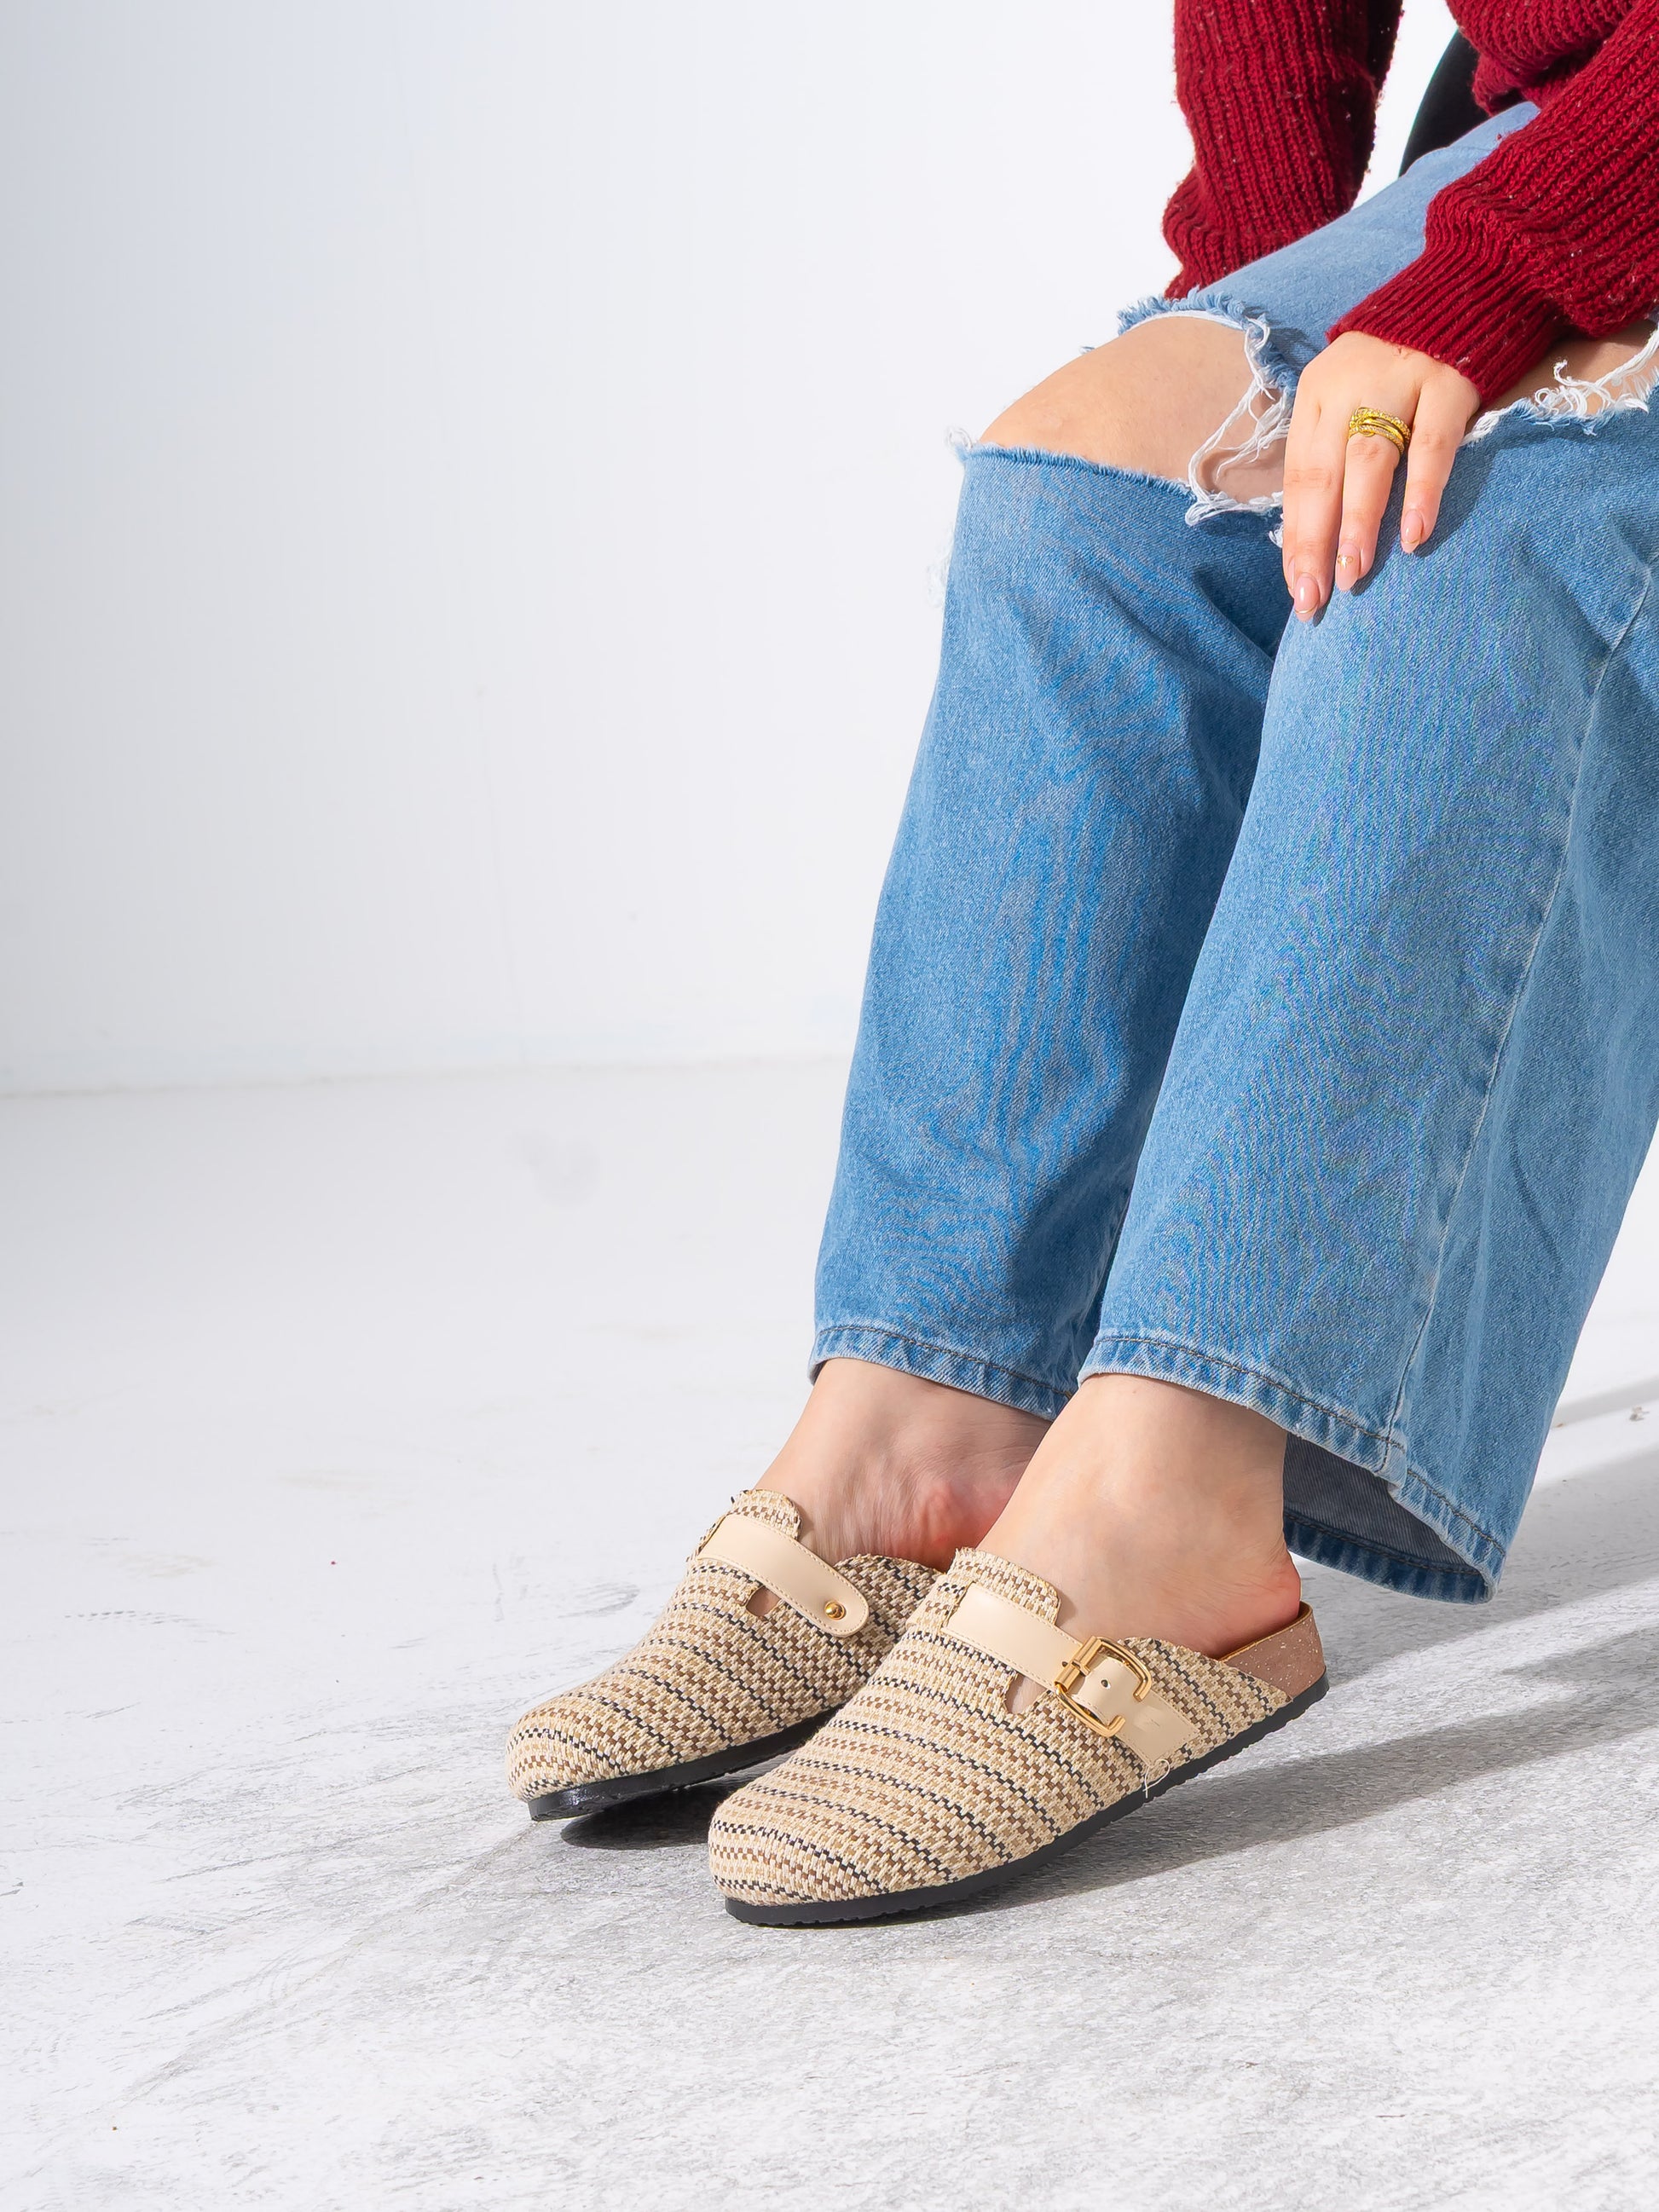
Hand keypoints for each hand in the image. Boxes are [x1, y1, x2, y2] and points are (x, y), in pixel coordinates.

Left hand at [1281, 332, 1480, 620]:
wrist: (1465, 286)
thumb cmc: (1397, 365)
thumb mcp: (1351, 397)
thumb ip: (1336, 452)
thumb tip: (1319, 536)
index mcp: (1316, 397)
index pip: (1298, 478)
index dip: (1296, 536)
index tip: (1298, 587)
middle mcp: (1349, 389)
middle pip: (1323, 475)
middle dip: (1315, 541)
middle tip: (1314, 598)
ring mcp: (1399, 383)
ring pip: (1369, 462)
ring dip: (1359, 523)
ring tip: (1354, 574)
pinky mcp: (1449, 383)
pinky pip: (1433, 445)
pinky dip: (1422, 491)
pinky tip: (1415, 535)